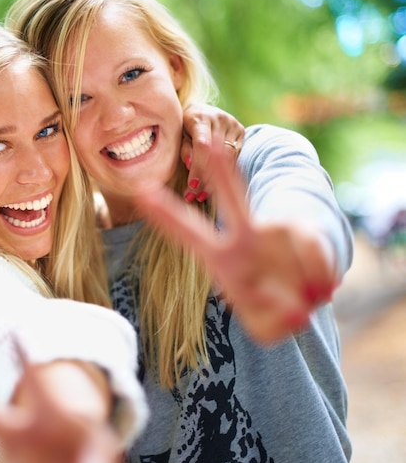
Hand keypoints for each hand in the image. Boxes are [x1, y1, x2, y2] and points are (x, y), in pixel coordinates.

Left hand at [137, 139, 337, 343]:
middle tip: (206, 139)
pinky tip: (320, 290)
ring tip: (306, 301)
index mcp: (219, 258)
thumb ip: (271, 320)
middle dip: (220, 173)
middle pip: (233, 202)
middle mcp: (243, 237)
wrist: (306, 290)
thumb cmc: (269, 304)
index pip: (188, 233)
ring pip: (290, 249)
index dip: (166, 216)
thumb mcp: (263, 323)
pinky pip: (314, 256)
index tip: (142, 191)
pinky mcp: (304, 231)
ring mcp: (273, 231)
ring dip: (301, 286)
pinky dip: (319, 282)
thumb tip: (296, 307)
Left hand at [181, 103, 243, 202]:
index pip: (202, 145)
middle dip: (206, 178)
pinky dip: (224, 173)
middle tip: (194, 196)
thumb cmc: (184, 126)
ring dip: (216, 179)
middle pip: (217, 153)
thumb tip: (191, 165)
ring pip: (228, 157)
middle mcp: (220, 118)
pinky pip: (234, 157)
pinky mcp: (241, 131)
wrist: (201, 110)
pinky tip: (213, 187)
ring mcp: (233, 124)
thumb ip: (185, 148)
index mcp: (200, 117)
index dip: (198, 167)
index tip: (192, 185)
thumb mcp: (179, 135)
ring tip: (202, 196)